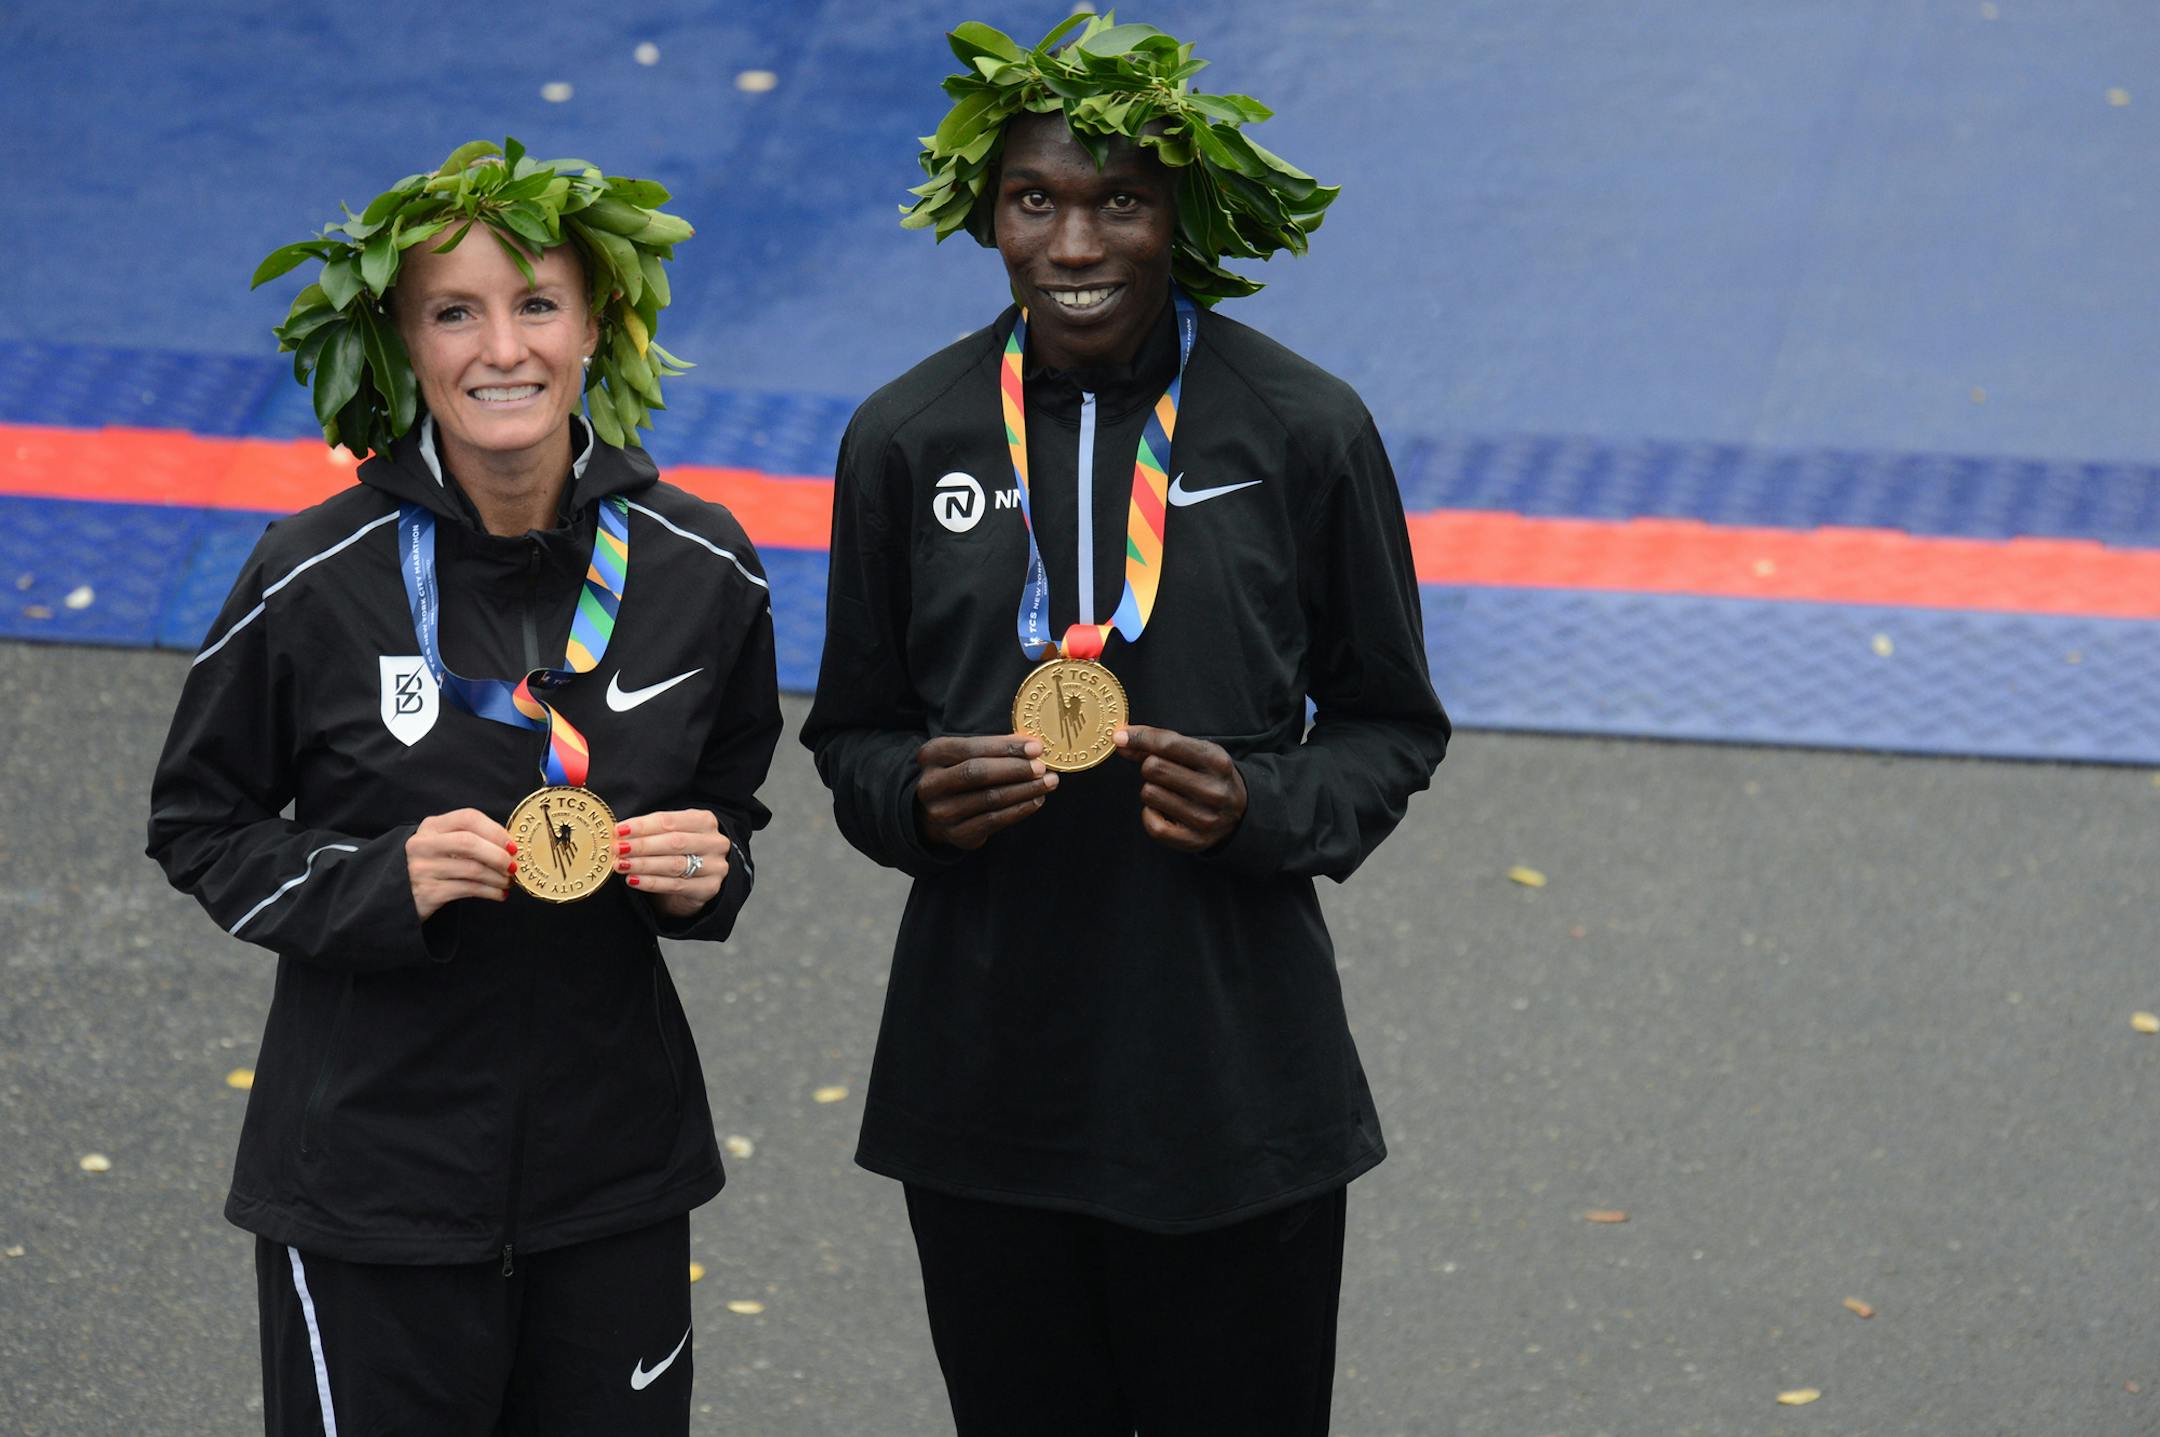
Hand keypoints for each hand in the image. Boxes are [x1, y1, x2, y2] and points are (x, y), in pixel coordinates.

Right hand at [407, 809, 514, 920]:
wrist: (399, 892)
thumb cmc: (432, 863)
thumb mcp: (443, 843)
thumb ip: (469, 837)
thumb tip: (510, 846)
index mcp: (431, 826)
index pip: (468, 818)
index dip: (495, 830)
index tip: (512, 845)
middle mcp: (423, 844)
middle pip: (469, 842)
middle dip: (498, 855)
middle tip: (513, 866)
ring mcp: (423, 868)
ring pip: (472, 869)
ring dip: (498, 877)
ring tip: (508, 881)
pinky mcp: (428, 892)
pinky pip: (468, 889)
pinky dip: (490, 892)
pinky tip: (499, 894)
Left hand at [616, 809, 730, 919]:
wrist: (699, 881)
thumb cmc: (681, 853)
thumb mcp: (672, 834)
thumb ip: (652, 832)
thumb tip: (620, 834)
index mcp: (704, 821)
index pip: (669, 821)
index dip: (642, 826)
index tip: (619, 830)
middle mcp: (714, 842)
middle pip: (673, 842)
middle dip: (641, 845)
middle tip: (618, 849)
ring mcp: (715, 866)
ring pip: (674, 864)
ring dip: (643, 864)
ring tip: (621, 865)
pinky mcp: (709, 888)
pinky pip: (675, 885)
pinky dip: (651, 883)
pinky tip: (633, 880)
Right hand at [915, 734, 1057, 849]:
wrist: (933, 812)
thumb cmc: (959, 774)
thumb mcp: (966, 754)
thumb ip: (995, 748)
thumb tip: (1033, 746)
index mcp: (932, 755)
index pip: (972, 748)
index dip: (1006, 748)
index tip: (1036, 747)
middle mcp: (931, 784)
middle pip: (978, 773)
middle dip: (1015, 769)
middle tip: (1042, 768)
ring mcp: (941, 812)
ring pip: (989, 799)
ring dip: (1024, 790)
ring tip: (1048, 783)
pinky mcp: (957, 834)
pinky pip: (994, 820)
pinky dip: (1019, 810)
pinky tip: (1036, 800)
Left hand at [1114, 725, 1247, 852]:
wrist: (1240, 812)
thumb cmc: (1209, 775)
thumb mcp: (1195, 752)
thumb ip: (1158, 744)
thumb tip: (1120, 740)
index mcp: (1217, 761)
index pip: (1168, 744)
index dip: (1138, 737)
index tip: (1120, 736)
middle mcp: (1214, 790)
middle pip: (1153, 768)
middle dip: (1149, 766)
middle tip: (1161, 772)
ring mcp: (1206, 818)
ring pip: (1149, 793)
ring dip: (1151, 790)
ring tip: (1167, 791)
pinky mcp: (1194, 841)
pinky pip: (1152, 825)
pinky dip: (1150, 814)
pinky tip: (1161, 810)